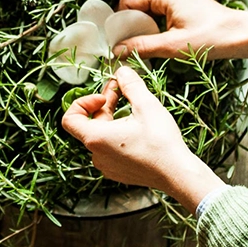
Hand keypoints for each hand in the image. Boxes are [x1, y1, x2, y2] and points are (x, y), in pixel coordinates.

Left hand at [62, 66, 223, 211]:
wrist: (178, 174)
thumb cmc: (161, 143)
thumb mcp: (146, 105)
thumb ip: (130, 84)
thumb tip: (122, 72)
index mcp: (96, 138)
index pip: (69, 119)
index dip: (83, 102)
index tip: (103, 98)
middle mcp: (97, 154)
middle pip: (89, 124)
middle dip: (104, 105)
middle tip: (122, 91)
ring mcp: (107, 166)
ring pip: (100, 136)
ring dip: (111, 119)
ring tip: (132, 109)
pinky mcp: (118, 171)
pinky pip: (109, 149)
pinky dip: (117, 135)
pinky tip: (136, 128)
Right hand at [113, 0, 247, 60]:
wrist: (240, 34)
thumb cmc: (209, 38)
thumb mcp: (172, 46)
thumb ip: (141, 46)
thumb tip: (116, 50)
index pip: (126, 1)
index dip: (119, 21)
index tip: (117, 39)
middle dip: (127, 18)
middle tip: (126, 39)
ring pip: (146, 0)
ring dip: (139, 17)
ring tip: (139, 37)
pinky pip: (158, 3)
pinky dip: (151, 15)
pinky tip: (154, 32)